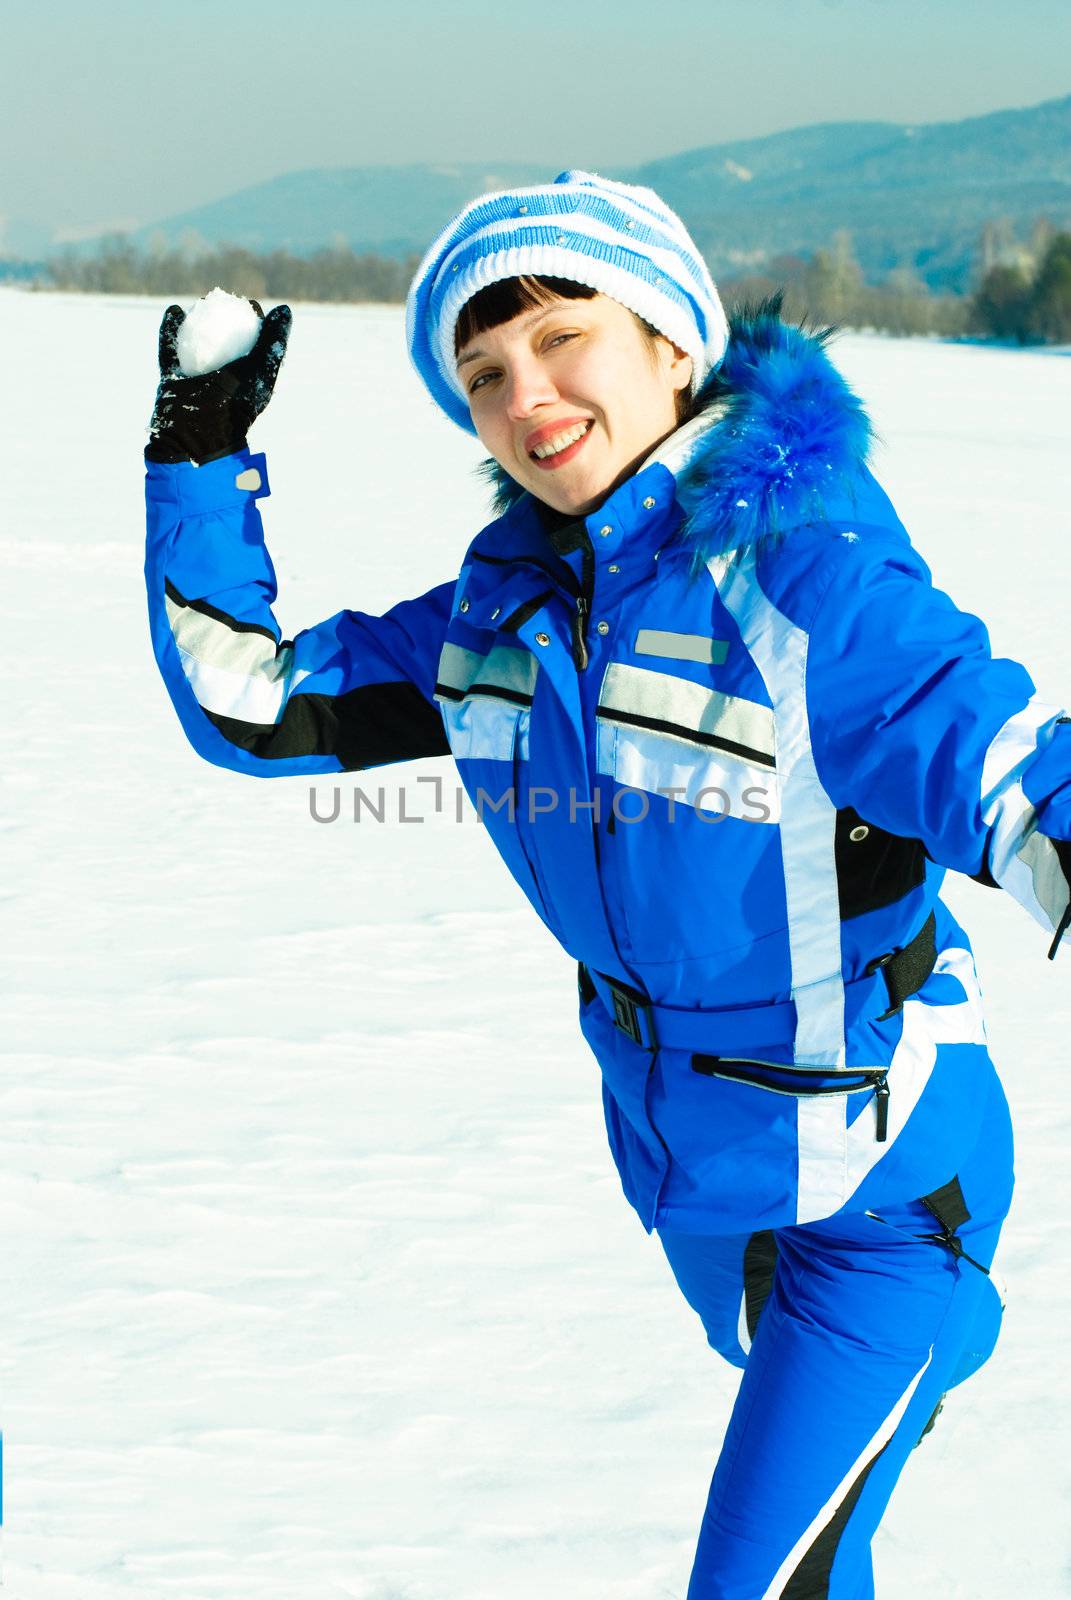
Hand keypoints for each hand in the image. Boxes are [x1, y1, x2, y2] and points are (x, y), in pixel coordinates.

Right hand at [145, 299, 291, 464]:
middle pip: (223, 342)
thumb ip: (273, 342)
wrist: (197, 436)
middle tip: (220, 299)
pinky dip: (170, 331)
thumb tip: (285, 309)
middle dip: (222, 318)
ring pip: (195, 345)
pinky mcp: (173, 382)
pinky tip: (174, 312)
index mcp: (246, 380)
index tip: (249, 306)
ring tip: (199, 302)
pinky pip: (170, 351)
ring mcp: (196, 381)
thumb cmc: (234, 406)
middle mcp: (222, 380)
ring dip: (196, 322)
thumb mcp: (261, 370)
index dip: (253, 324)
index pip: (252, 345)